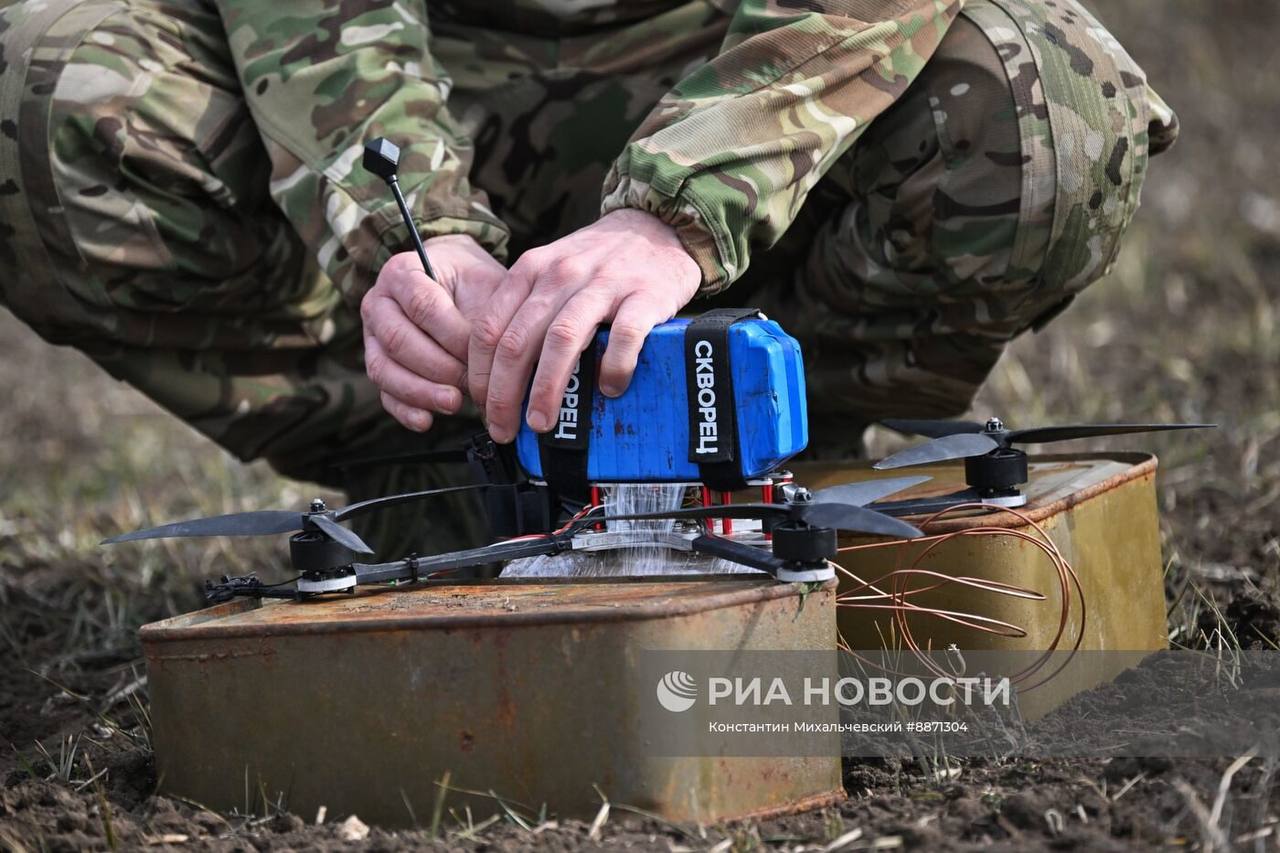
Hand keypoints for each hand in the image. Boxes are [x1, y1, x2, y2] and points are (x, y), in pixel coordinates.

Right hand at [361, 235, 504, 431]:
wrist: (455, 285)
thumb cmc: (473, 284)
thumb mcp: (485, 284)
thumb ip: (489, 314)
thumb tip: (506, 358)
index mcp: (402, 273)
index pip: (423, 307)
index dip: (454, 335)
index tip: (482, 353)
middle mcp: (378, 303)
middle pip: (399, 341)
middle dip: (438, 367)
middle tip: (472, 383)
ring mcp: (372, 337)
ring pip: (384, 369)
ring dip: (420, 392)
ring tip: (453, 403)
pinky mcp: (379, 366)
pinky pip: (384, 393)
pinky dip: (404, 410)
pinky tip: (426, 420)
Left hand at [469, 209, 700, 442]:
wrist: (657, 226)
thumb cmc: (599, 261)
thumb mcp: (552, 272)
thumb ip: (527, 311)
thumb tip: (501, 376)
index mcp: (531, 271)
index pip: (488, 329)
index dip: (480, 376)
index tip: (483, 408)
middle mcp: (561, 275)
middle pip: (517, 341)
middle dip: (504, 394)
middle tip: (504, 429)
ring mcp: (604, 285)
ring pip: (562, 341)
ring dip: (546, 389)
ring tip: (541, 422)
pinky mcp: (644, 296)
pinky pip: (624, 338)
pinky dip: (613, 368)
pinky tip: (609, 390)